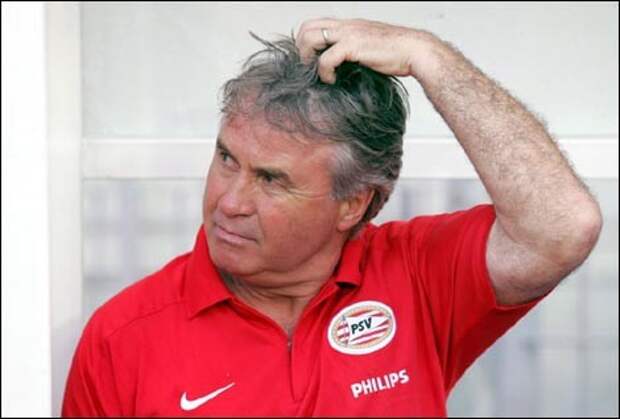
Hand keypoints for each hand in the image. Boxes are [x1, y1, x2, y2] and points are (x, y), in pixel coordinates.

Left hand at [295, 18, 438, 83]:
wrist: (416, 51)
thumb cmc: (398, 53)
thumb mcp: (370, 48)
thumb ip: (353, 52)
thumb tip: (341, 67)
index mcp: (349, 25)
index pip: (315, 24)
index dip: (306, 41)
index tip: (310, 61)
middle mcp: (346, 26)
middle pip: (307, 28)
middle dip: (301, 49)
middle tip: (309, 68)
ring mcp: (349, 34)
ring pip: (311, 38)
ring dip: (308, 59)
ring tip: (318, 74)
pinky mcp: (353, 46)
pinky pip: (326, 59)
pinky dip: (324, 72)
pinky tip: (332, 80)